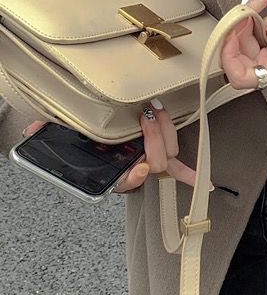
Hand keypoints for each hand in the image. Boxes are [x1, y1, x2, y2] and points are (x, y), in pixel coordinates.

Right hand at [20, 113, 203, 195]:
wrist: (97, 146)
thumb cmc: (85, 141)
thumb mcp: (67, 137)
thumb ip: (51, 134)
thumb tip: (35, 130)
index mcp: (111, 173)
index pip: (124, 180)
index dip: (133, 176)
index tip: (139, 166)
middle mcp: (132, 171)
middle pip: (153, 161)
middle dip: (153, 138)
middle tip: (145, 115)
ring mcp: (149, 164)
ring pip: (167, 154)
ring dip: (165, 132)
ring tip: (156, 112)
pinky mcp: (162, 157)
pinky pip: (178, 167)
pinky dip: (190, 175)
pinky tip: (204, 182)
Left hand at [219, 0, 266, 89]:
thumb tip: (254, 22)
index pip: (239, 77)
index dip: (228, 55)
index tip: (233, 32)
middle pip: (237, 60)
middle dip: (236, 32)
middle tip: (247, 9)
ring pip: (242, 51)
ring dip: (243, 28)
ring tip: (255, 6)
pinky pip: (252, 47)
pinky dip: (250, 30)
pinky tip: (257, 15)